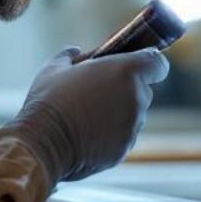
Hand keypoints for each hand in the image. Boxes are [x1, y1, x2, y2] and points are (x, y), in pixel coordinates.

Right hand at [3, 46, 168, 182]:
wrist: (42, 143)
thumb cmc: (49, 100)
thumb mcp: (56, 68)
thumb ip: (72, 56)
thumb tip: (75, 52)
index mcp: (125, 71)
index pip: (158, 63)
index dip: (150, 64)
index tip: (138, 66)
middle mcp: (136, 98)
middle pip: (145, 91)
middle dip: (128, 91)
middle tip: (101, 93)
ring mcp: (132, 126)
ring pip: (134, 117)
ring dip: (119, 115)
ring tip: (88, 117)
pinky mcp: (124, 149)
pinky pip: (122, 138)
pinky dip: (110, 136)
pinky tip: (86, 136)